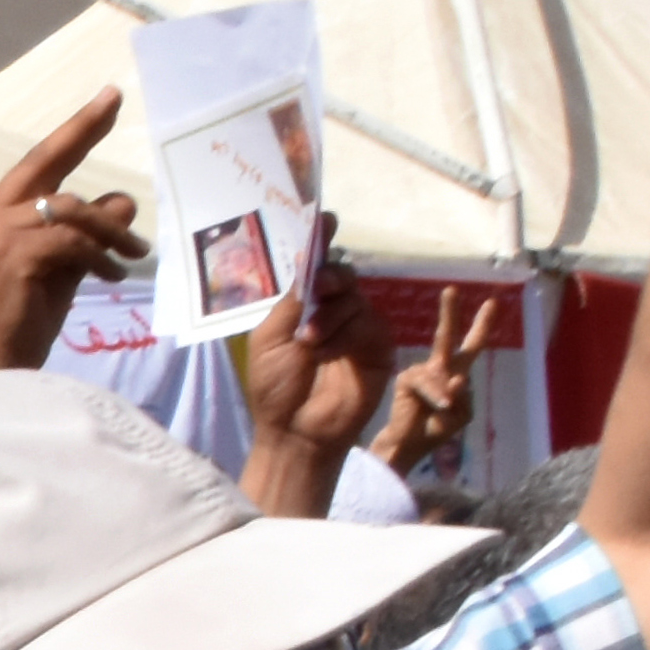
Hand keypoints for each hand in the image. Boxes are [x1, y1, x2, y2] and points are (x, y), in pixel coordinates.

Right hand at [0, 91, 140, 372]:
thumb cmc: (25, 323)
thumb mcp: (65, 268)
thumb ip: (88, 234)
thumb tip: (124, 201)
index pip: (38, 163)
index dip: (74, 131)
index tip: (107, 99)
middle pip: (48, 164)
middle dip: (84, 134)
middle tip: (115, 105)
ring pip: (69, 208)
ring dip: (109, 231)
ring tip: (132, 257)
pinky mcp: (13, 258)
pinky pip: (71, 241)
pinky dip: (98, 255)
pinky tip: (111, 275)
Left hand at [241, 247, 398, 456]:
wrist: (294, 430)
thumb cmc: (275, 388)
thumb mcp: (270, 338)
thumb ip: (291, 300)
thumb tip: (307, 262)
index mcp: (306, 306)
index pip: (317, 267)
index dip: (322, 241)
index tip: (325, 218)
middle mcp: (335, 311)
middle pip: (342, 275)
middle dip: (331, 277)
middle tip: (321, 286)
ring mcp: (359, 327)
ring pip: (354, 298)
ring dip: (330, 317)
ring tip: (309, 344)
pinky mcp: (378, 346)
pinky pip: (367, 323)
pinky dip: (345, 334)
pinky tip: (326, 353)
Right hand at [376, 286, 482, 467]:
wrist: (407, 446)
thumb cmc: (434, 431)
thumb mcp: (460, 415)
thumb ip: (462, 397)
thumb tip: (454, 380)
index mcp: (456, 374)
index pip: (471, 346)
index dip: (482, 325)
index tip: (492, 302)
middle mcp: (439, 368)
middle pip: (446, 337)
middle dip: (450, 313)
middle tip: (452, 289)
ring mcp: (421, 373)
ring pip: (440, 373)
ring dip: (444, 394)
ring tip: (442, 410)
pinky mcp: (406, 379)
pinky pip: (426, 383)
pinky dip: (434, 395)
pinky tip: (435, 407)